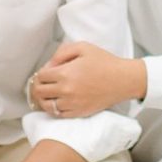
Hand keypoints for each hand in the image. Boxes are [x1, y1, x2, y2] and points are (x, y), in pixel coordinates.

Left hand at [29, 41, 145, 118]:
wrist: (122, 80)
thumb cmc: (104, 62)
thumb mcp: (83, 47)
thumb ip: (62, 52)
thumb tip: (49, 65)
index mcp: (65, 73)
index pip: (40, 77)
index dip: (40, 73)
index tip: (46, 72)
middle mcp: (66, 91)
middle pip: (39, 92)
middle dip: (38, 87)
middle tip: (43, 84)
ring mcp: (72, 104)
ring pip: (47, 106)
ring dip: (44, 99)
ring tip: (48, 94)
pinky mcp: (79, 113)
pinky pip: (58, 114)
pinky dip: (54, 109)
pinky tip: (58, 101)